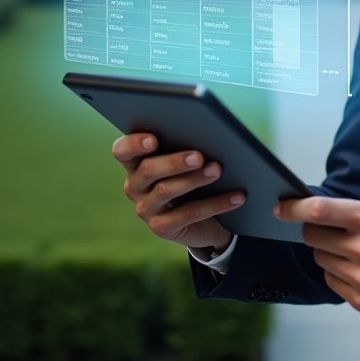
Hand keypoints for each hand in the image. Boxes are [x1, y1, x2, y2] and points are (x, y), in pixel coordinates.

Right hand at [112, 132, 244, 250]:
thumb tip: (208, 133)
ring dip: (195, 179)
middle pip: (148, 169)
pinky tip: (237, 196)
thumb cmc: (193, 174)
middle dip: (174, 161)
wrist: (204, 217)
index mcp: (136, 162)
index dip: (134, 144)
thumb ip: (187, 145)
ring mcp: (145, 209)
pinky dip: (216, 203)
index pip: (122, 151)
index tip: (153, 139)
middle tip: (199, 156)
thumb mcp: (187, 159)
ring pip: (166, 191)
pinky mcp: (161, 228)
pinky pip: (189, 214)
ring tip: (217, 169)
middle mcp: (135, 185)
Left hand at [275, 195, 359, 319]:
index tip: (280, 208)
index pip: (321, 211)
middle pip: (313, 237)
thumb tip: (321, 210)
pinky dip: (339, 272)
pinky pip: (331, 280)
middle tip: (332, 230)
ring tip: (356, 251)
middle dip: (316, 230)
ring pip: (321, 259)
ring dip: (330, 252)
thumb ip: (358, 208)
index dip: (294, 208)